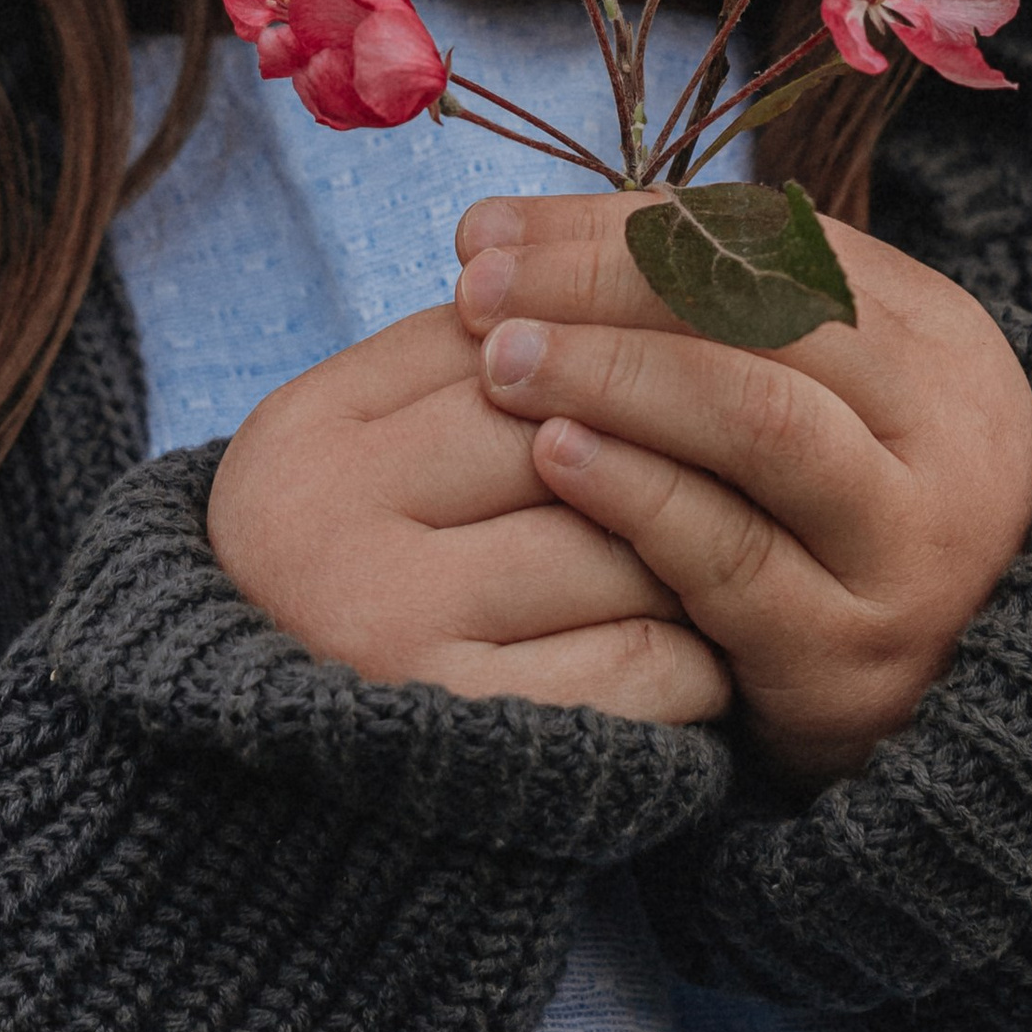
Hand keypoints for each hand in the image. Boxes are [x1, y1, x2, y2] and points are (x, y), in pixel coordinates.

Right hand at [206, 303, 731, 728]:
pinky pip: (643, 665)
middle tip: (770, 445)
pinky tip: (715, 648)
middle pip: (576, 442)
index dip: (629, 346)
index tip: (710, 354)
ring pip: (625, 549)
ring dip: (709, 546)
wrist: (261, 768)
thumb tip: (634, 263)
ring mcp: (394, 640)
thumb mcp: (362, 440)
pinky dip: (700, 655)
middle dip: (684, 441)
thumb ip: (465, 353)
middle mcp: (332, 533)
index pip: (514, 347)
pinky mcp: (473, 737)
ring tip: (756, 542)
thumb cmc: (350, 567)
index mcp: (310, 436)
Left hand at [451, 192, 1031, 783]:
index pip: (771, 246)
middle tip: (479, 288)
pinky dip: (634, 493)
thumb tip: (545, 235)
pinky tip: (554, 453)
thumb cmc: (850, 514)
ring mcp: (905, 552)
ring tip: (500, 360)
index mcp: (939, 344)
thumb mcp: (837, 396)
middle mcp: (945, 437)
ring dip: (614, 378)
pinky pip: (729, 557)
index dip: (623, 227)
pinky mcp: (845, 656)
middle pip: (769, 320)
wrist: (966, 688)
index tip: (495, 227)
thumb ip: (731, 311)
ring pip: (758, 425)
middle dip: (607, 287)